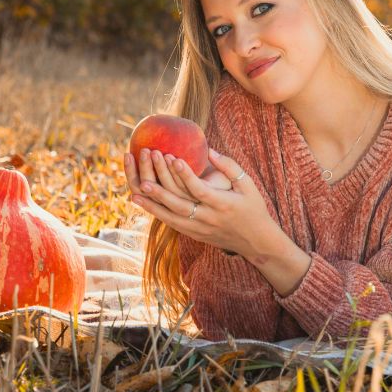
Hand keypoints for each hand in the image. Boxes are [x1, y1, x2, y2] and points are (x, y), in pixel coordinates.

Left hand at [127, 148, 281, 259]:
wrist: (256, 241)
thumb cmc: (253, 208)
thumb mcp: (248, 185)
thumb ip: (230, 167)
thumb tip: (209, 150)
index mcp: (223, 204)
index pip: (200, 189)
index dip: (186, 175)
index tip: (173, 159)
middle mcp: (209, 218)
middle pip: (180, 205)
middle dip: (161, 192)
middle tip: (144, 178)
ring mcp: (200, 229)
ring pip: (172, 218)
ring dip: (153, 206)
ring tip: (135, 193)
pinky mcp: (195, 234)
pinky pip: (173, 224)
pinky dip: (157, 214)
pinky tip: (144, 205)